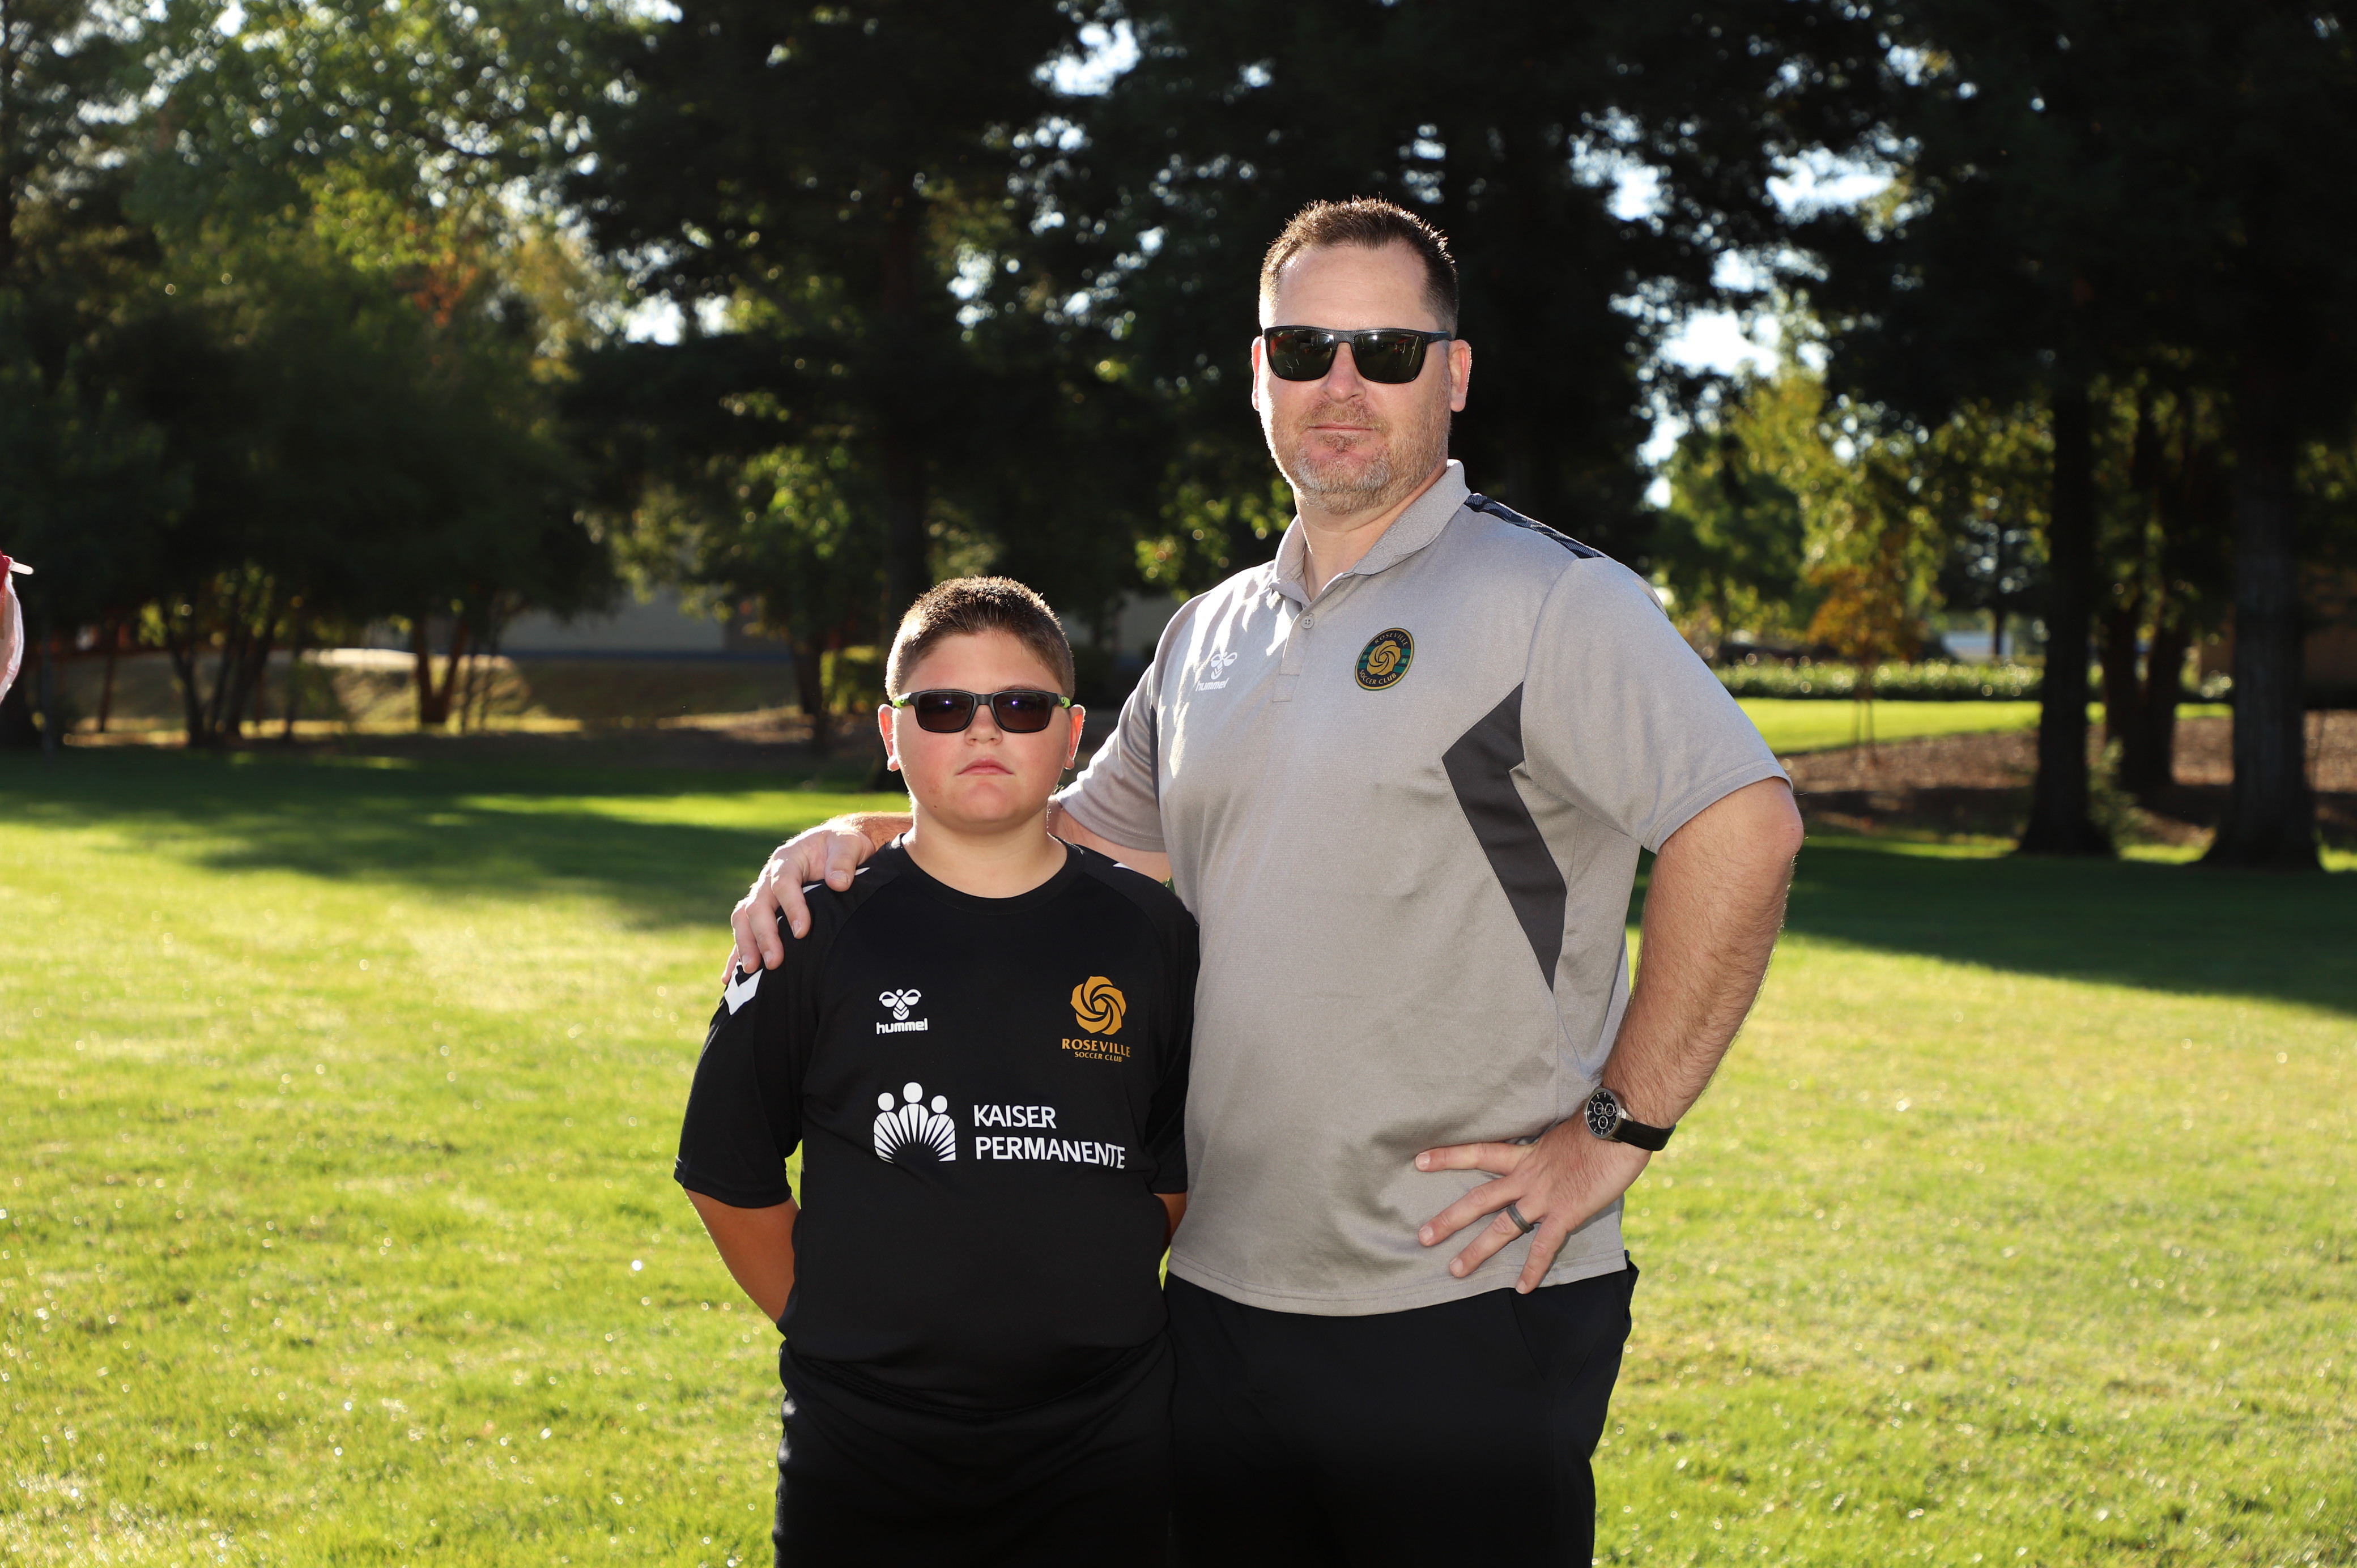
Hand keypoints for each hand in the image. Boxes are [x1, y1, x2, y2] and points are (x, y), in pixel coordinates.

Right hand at [727, 818, 890, 978]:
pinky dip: (736, 953)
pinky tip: (729, 978)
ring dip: (746, 944)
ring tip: (752, 970)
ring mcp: (763, 896)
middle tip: (774, 961)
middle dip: (764, 934)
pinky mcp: (764, 912)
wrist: (835, 847)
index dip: (792, 907)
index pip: (783, 883)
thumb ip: (843, 861)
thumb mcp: (847, 845)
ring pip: (744, 919)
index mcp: (787, 860)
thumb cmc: (842, 846)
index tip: (803, 932)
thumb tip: (839, 883)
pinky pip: (744, 932)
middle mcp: (768, 878)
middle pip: (758, 905)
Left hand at [1414, 1119, 1649, 1292]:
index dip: (1448, 1157)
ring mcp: (1545, 1197)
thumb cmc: (1598, 1127)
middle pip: (1479, 1199)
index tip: (1418, 1161)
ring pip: (1502, 1227)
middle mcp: (1528, 1176)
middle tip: (1423, 1237)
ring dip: (1478, 1251)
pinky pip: (1544, 1246)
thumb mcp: (1562, 1134)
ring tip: (1455, 1271)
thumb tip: (1548, 1159)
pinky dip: (1533, 1269)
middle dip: (1450, 1219)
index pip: (1479, 1152)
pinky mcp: (1566, 1213)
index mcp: (1526, 1154)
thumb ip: (1548, 1152)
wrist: (1620, 1127)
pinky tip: (1523, 1288)